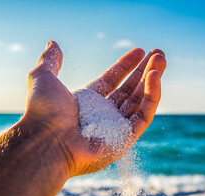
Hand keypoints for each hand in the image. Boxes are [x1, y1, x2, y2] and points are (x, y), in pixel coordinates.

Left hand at [24, 41, 165, 177]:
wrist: (46, 141)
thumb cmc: (42, 112)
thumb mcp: (43, 78)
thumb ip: (51, 61)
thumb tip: (53, 44)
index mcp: (87, 102)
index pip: (111, 80)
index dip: (125, 66)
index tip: (140, 51)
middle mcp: (102, 115)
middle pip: (129, 90)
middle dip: (144, 71)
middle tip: (159, 54)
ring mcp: (115, 128)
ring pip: (140, 101)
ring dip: (152, 80)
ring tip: (161, 59)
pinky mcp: (125, 140)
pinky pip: (143, 115)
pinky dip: (152, 96)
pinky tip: (155, 76)